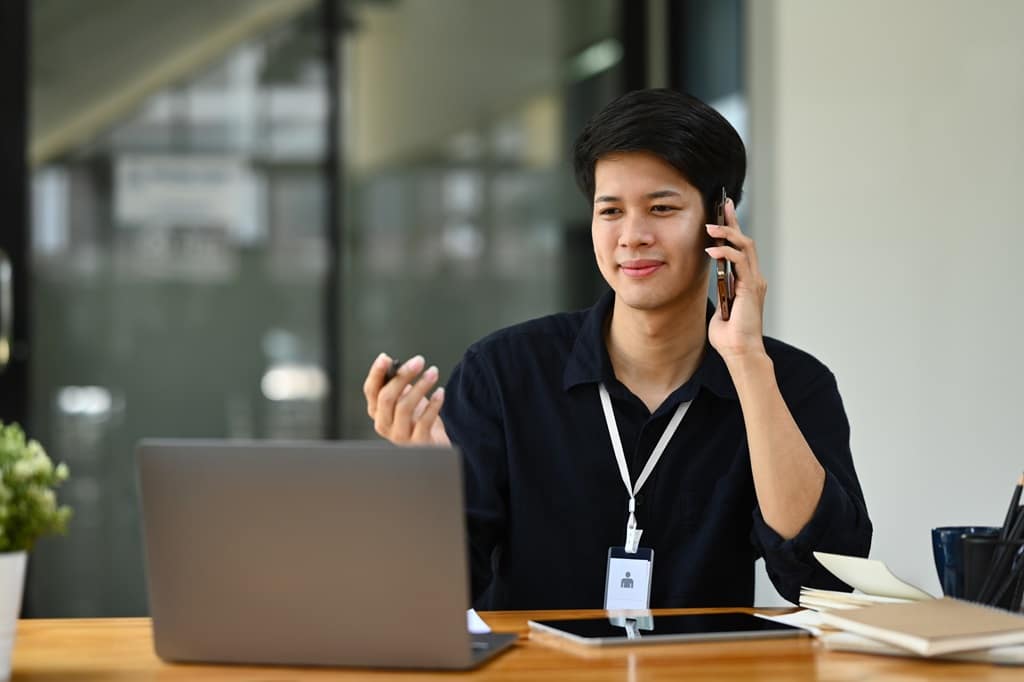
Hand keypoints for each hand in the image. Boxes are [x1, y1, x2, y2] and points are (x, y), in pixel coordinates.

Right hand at [363, 353, 449, 445]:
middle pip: (387, 397)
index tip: (385, 358)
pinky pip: (424, 421)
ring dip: (420, 386)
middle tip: (418, 361)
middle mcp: (383, 424)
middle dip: (402, 376)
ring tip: (433, 372)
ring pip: (404, 407)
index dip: (376, 373)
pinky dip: (433, 404)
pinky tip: (440, 392)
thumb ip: (398, 384)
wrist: (434, 442)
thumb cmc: (417, 418)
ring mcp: (399, 436)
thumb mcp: (404, 398)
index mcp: (377, 411)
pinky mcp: (417, 443)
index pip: (371, 390)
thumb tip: (398, 366)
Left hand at [704, 198, 767, 361]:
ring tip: (710, 226)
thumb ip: (720, 295)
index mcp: (747, 282)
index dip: (732, 230)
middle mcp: (754, 278)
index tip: (723, 213)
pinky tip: (711, 250)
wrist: (740, 352)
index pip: (741, 249)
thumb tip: (712, 286)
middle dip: (733, 221)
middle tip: (723, 203)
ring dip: (728, 233)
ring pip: (745, 246)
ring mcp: (754, 282)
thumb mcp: (720, 310)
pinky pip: (739, 262)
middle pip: (746, 241)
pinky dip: (726, 252)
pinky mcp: (751, 287)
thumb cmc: (729, 337)